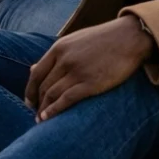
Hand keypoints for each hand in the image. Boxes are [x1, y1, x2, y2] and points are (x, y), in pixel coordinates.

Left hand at [24, 16, 155, 121]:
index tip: (29, 101)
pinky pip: (66, 99)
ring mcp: (77, 71)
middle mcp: (64, 60)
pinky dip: (54, 110)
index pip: (36, 73)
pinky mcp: (91, 83)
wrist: (129, 37)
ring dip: (43, 109)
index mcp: (59, 48)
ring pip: (52, 94)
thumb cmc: (103, 40)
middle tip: (35, 114)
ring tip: (41, 121)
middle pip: (43, 85)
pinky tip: (48, 118)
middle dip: (36, 102)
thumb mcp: (74, 41)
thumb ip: (55, 56)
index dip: (30, 89)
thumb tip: (32, 68)